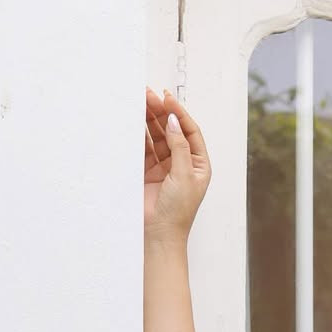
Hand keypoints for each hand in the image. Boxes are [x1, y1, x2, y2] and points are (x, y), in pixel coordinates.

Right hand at [144, 86, 211, 241]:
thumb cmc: (178, 212)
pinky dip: (138, 136)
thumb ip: (179, 147)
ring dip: (149, 121)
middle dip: (161, 113)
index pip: (190, 132)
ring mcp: (164, 168)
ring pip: (156, 138)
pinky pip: (143, 149)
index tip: (167, 98)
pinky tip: (133, 122)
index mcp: (199, 165)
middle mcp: (182, 164)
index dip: (179, 113)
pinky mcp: (147, 173)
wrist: (158, 235)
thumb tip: (174, 121)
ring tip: (139, 102)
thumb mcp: (184, 175)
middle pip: (172, 131)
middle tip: (149, 96)